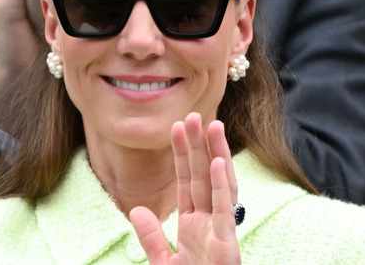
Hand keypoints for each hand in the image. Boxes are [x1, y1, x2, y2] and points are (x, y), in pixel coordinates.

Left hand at [130, 113, 240, 264]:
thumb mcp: (164, 264)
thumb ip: (152, 237)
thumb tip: (137, 210)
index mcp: (194, 226)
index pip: (186, 181)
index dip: (182, 154)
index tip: (177, 127)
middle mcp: (210, 224)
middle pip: (203, 176)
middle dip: (199, 145)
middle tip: (194, 114)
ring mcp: (220, 232)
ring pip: (219, 186)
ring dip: (216, 155)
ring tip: (212, 125)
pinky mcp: (227, 246)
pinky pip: (224, 212)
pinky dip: (220, 186)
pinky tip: (217, 162)